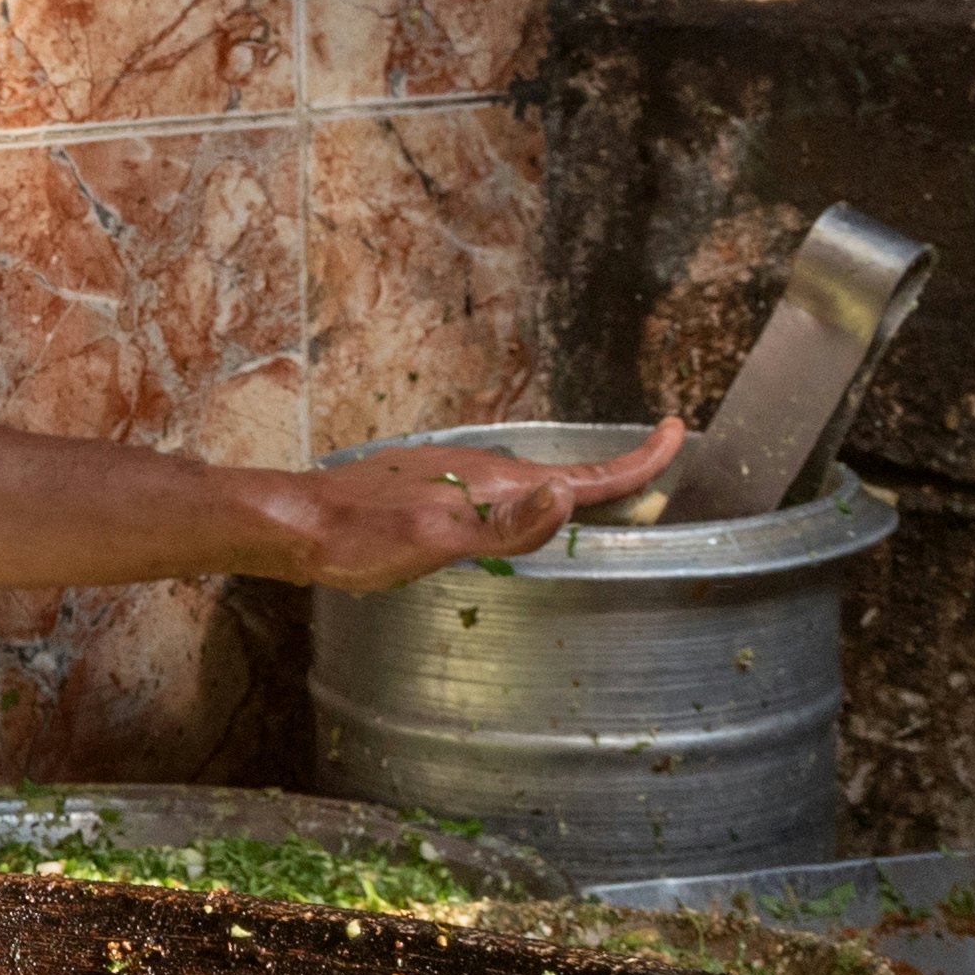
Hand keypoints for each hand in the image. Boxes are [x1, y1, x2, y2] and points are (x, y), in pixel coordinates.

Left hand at [279, 423, 690, 591]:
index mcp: (496, 484)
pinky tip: (517, 518)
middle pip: (565, 477)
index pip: (584, 476)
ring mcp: (456, 477)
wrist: (295, 523)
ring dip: (572, 488)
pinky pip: (498, 493)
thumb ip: (506, 528)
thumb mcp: (437, 542)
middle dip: (614, 476)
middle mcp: (483, 472)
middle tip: (654, 473)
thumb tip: (569, 498)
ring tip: (603, 500)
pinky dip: (529, 501)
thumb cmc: (362, 540)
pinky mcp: (432, 489)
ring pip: (530, 485)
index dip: (637, 462)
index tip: (678, 433)